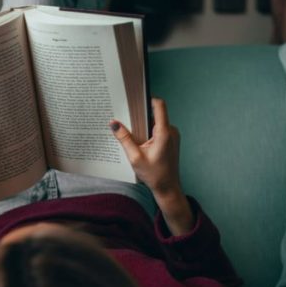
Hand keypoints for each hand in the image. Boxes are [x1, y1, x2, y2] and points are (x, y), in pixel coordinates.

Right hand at [110, 98, 194, 234]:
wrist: (168, 188)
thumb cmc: (154, 175)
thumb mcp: (135, 157)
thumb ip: (124, 138)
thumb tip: (113, 123)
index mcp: (164, 133)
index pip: (159, 105)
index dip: (147, 98)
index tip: (135, 98)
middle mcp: (171, 131)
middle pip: (155, 113)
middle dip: (140, 115)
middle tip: (126, 117)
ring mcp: (172, 136)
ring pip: (156, 122)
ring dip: (143, 125)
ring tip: (131, 133)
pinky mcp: (171, 140)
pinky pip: (158, 130)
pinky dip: (148, 132)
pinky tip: (138, 142)